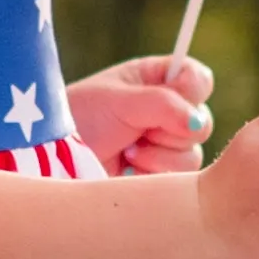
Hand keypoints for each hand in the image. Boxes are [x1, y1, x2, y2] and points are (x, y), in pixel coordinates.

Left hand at [68, 52, 212, 177]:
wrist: (57, 159)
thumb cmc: (82, 119)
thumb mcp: (120, 101)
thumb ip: (163, 104)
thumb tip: (197, 123)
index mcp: (159, 81)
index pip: (199, 80)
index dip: (191, 91)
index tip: (167, 97)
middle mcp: (169, 111)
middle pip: (202, 122)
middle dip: (168, 129)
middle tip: (136, 129)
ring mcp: (167, 144)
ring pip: (194, 153)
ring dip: (157, 154)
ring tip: (128, 151)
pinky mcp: (162, 174)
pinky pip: (181, 178)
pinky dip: (152, 173)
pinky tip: (128, 168)